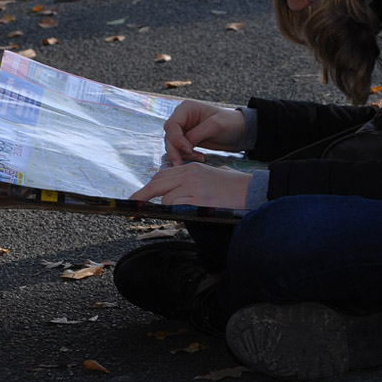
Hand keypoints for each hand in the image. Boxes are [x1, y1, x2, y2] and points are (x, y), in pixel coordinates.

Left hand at [129, 163, 250, 209]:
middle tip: (131, 204)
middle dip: (142, 194)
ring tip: (175, 213)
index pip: (163, 175)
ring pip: (165, 197)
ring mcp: (194, 186)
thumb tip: (175, 194)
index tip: (140, 196)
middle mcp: (190, 174)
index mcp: (192, 168)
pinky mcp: (199, 199)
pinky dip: (173, 211)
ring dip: (165, 207)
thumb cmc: (233, 187)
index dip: (149, 186)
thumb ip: (192, 181)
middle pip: (158, 183)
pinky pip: (176, 205)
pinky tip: (179, 214)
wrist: (251, 190)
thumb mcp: (210, 177)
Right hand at [162, 100, 246, 166]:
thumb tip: (181, 147)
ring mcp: (183, 130)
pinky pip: (180, 151)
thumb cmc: (230, 122)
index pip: (171, 125)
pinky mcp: (187, 141)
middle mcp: (181, 118)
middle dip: (176, 151)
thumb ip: (196, 135)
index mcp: (186, 109)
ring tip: (200, 158)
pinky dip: (187, 156)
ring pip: (172, 146)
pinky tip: (200, 158)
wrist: (240, 131)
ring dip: (182, 155)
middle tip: (182, 164)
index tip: (189, 149)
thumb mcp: (215, 126)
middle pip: (169, 137)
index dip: (177, 139)